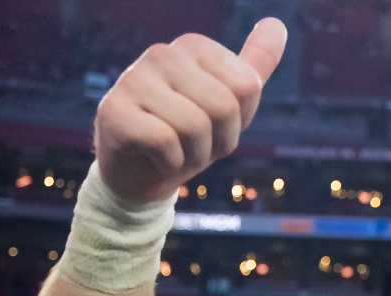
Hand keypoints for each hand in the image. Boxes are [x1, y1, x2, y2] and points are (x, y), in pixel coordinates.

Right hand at [95, 18, 286, 202]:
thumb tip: (277, 24)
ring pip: (195, 126)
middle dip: (218, 141)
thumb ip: (254, 65)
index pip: (247, 87)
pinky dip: (170, 163)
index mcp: (193, 46)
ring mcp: (133, 79)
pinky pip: (165, 142)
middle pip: (224, 107)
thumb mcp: (228, 103)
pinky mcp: (113, 111)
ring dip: (194, 155)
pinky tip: (155, 158)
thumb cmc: (187, 138)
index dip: (238, 122)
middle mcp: (161, 53)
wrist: (139, 176)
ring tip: (175, 152)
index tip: (214, 128)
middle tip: (194, 145)